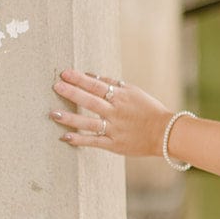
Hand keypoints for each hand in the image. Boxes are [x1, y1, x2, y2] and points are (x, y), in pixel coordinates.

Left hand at [50, 68, 170, 157]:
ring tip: (53, 113)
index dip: (80, 79)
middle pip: (91, 101)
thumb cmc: (150, 110)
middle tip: (56, 86)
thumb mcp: (134, 92)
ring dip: (70, 118)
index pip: (97, 85)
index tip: (64, 73)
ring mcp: (115, 129)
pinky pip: (94, 141)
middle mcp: (117, 112)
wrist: (166, 133)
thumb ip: (114, 84)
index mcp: (122, 97)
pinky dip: (79, 139)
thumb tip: (92, 75)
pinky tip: (65, 136)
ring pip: (89, 122)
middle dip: (72, 93)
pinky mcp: (114, 144)